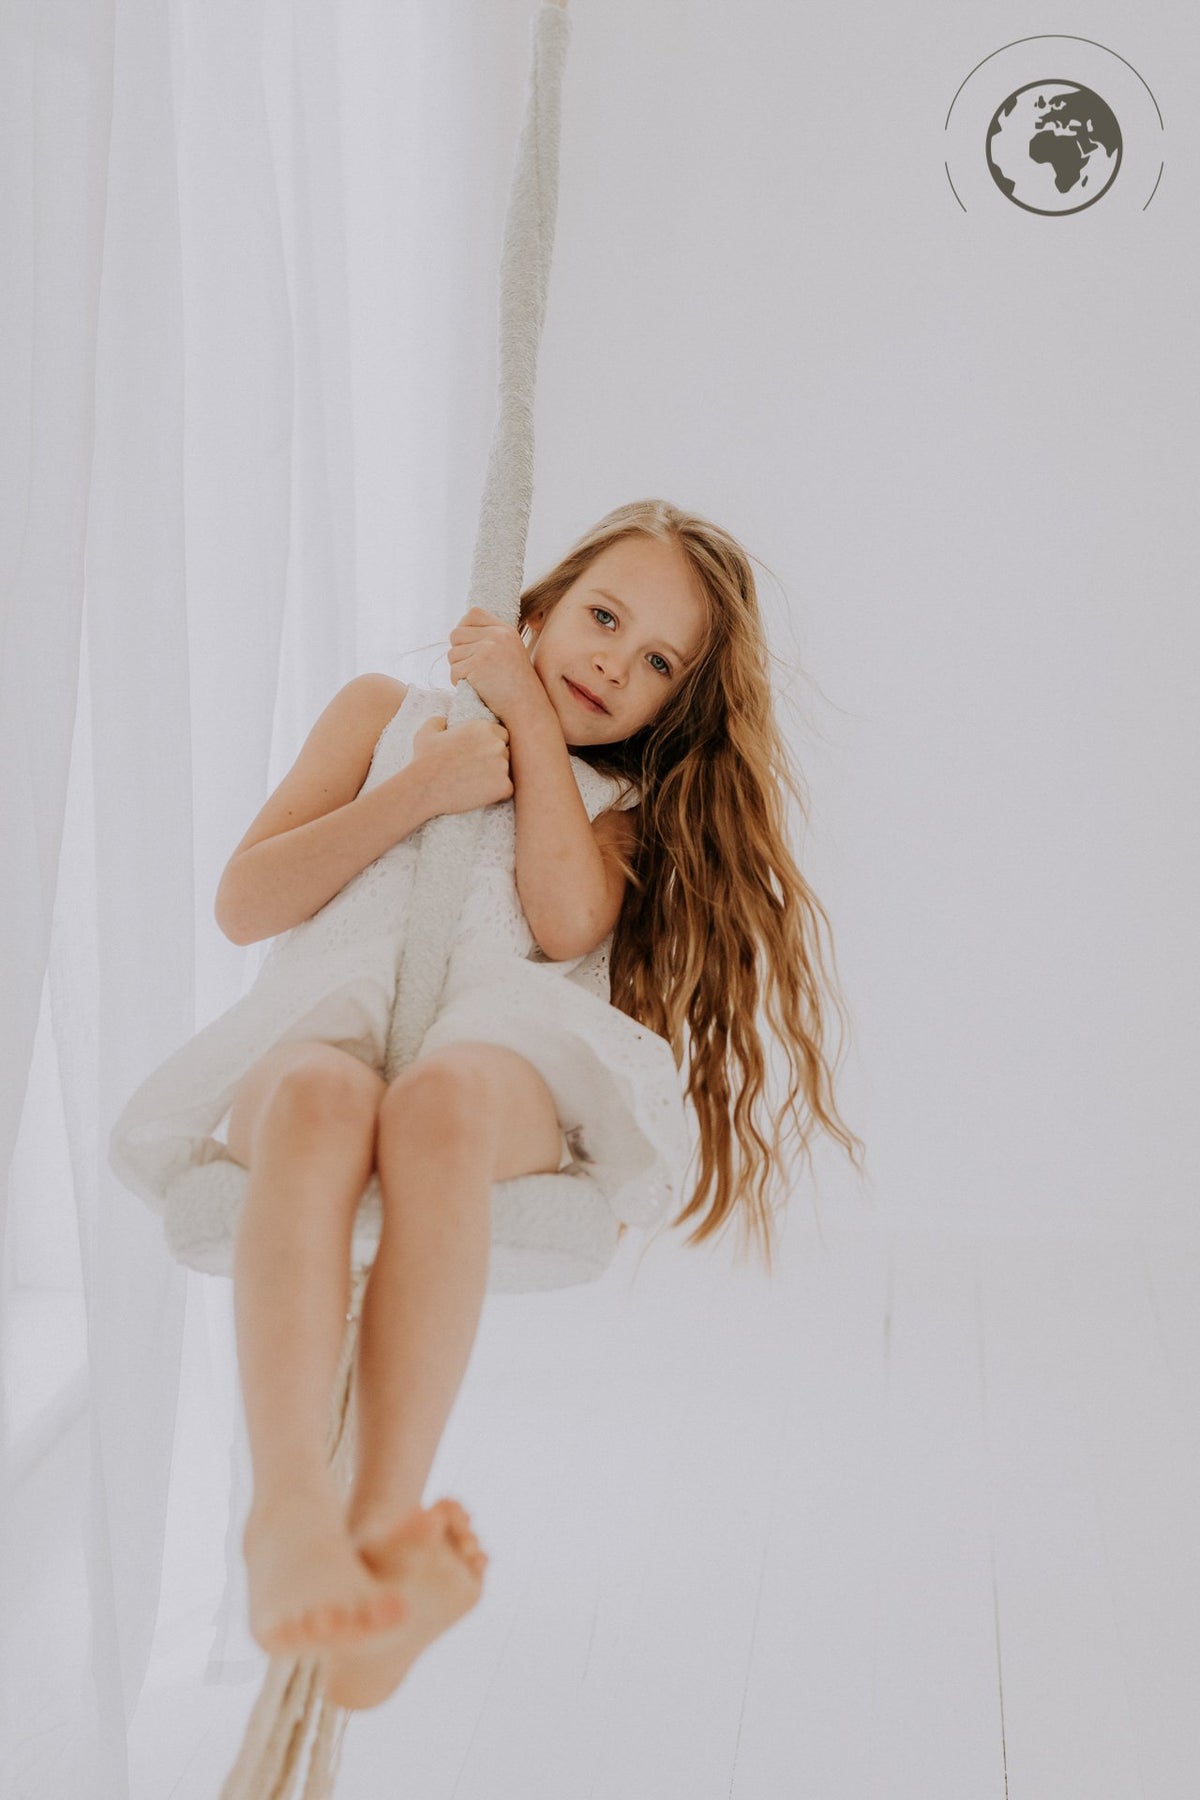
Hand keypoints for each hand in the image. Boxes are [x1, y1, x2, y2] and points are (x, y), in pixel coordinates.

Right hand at [409, 714, 513, 816]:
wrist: (424, 787)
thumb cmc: (423, 760)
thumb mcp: (426, 733)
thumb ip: (438, 721)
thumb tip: (443, 719)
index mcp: (483, 727)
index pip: (501, 735)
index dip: (491, 747)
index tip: (479, 757)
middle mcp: (496, 743)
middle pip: (506, 752)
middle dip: (495, 762)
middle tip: (478, 773)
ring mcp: (502, 765)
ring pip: (508, 771)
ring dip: (496, 778)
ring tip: (476, 785)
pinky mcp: (503, 785)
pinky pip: (508, 789)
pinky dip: (498, 794)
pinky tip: (481, 795)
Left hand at [447, 607, 548, 729]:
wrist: (527, 707)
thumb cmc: (517, 686)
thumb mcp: (511, 652)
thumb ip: (492, 639)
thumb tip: (459, 634)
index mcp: (505, 630)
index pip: (472, 614)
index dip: (463, 627)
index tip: (466, 644)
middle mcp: (496, 635)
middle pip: (456, 634)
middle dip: (458, 653)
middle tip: (471, 668)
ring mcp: (486, 649)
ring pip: (452, 654)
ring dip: (458, 669)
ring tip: (477, 680)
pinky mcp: (476, 666)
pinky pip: (453, 671)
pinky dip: (458, 682)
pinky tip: (475, 688)